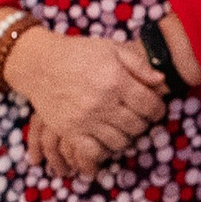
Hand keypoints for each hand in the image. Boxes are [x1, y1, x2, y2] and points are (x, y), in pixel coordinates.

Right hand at [1, 26, 167, 164]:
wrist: (39, 63)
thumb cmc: (78, 53)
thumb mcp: (112, 49)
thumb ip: (139, 65)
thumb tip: (161, 81)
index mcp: (116, 80)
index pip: (150, 105)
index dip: (158, 110)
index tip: (154, 109)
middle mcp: (102, 102)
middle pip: (137, 126)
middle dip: (143, 123)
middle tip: (139, 118)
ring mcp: (85, 119)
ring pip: (119, 142)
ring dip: (126, 137)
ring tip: (123, 128)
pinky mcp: (69, 131)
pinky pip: (93, 152)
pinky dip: (103, 152)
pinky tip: (106, 143)